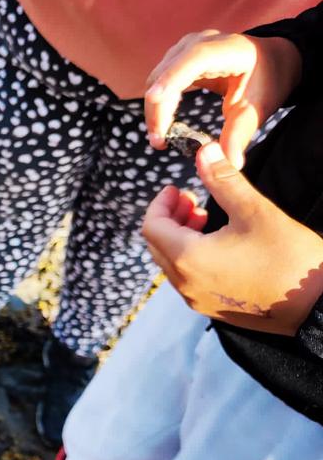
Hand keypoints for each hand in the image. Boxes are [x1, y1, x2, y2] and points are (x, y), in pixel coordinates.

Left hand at [142, 142, 322, 334]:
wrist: (317, 305)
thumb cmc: (288, 257)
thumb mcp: (254, 211)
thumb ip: (223, 180)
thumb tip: (204, 151)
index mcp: (188, 259)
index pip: (152, 227)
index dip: (160, 204)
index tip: (177, 189)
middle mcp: (185, 284)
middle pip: (157, 245)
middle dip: (170, 218)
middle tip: (192, 200)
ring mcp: (196, 299)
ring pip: (171, 263)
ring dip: (180, 237)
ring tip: (205, 218)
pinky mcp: (211, 307)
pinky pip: (187, 278)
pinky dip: (190, 256)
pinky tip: (216, 243)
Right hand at [145, 31, 301, 167]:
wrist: (270, 60)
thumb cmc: (266, 80)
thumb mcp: (257, 108)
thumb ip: (239, 134)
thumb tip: (230, 164)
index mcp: (227, 50)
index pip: (194, 60)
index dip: (172, 77)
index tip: (154, 99)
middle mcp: (200, 43)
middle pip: (166, 75)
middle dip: (158, 110)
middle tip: (161, 143)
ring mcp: (185, 48)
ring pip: (156, 80)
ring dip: (154, 110)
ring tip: (162, 139)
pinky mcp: (177, 58)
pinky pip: (158, 82)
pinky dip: (158, 104)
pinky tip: (164, 125)